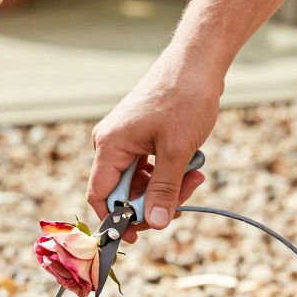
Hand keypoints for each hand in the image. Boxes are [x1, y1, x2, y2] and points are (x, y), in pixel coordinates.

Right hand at [88, 49, 221, 241]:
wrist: (197, 60)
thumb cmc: (184, 98)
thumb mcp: (176, 150)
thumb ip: (164, 190)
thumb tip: (155, 223)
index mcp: (110, 146)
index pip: (100, 196)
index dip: (116, 221)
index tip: (139, 237)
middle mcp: (111, 143)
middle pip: (123, 191)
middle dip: (154, 199)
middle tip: (186, 197)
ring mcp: (126, 138)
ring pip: (140, 180)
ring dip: (167, 186)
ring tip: (196, 175)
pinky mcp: (140, 135)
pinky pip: (149, 166)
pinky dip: (169, 171)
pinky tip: (191, 165)